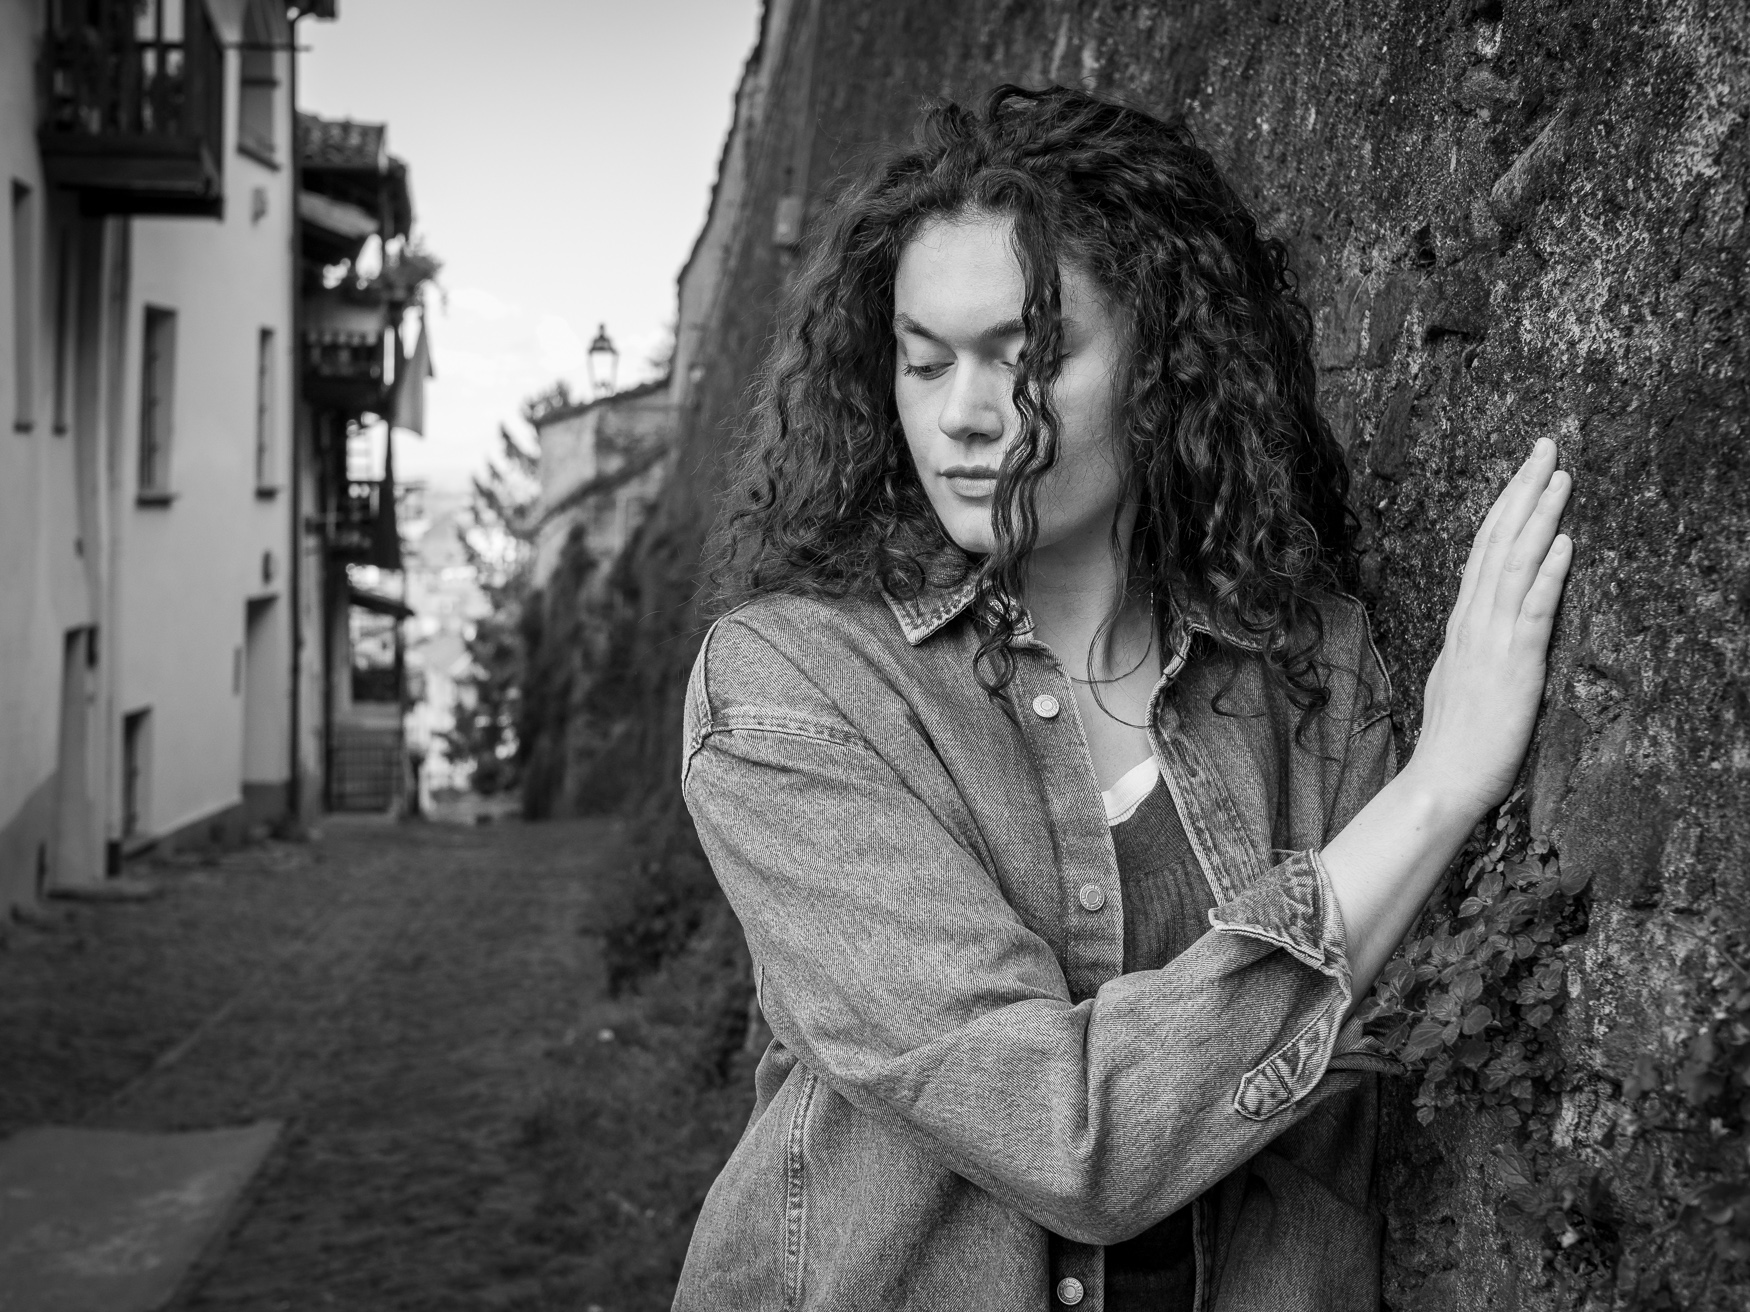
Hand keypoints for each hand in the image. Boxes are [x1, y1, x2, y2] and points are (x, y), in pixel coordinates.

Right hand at [1405, 437, 1573, 824]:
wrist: (1441, 780)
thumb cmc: (1454, 739)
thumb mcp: (1458, 677)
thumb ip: (1472, 644)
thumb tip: (1480, 620)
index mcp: (1463, 623)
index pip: (1483, 550)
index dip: (1505, 505)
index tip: (1524, 469)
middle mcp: (1474, 622)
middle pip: (1498, 542)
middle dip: (1523, 490)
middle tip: (1545, 446)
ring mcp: (1492, 641)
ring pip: (1515, 566)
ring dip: (1540, 518)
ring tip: (1561, 477)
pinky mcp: (1514, 666)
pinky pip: (1533, 612)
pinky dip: (1548, 576)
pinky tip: (1564, 544)